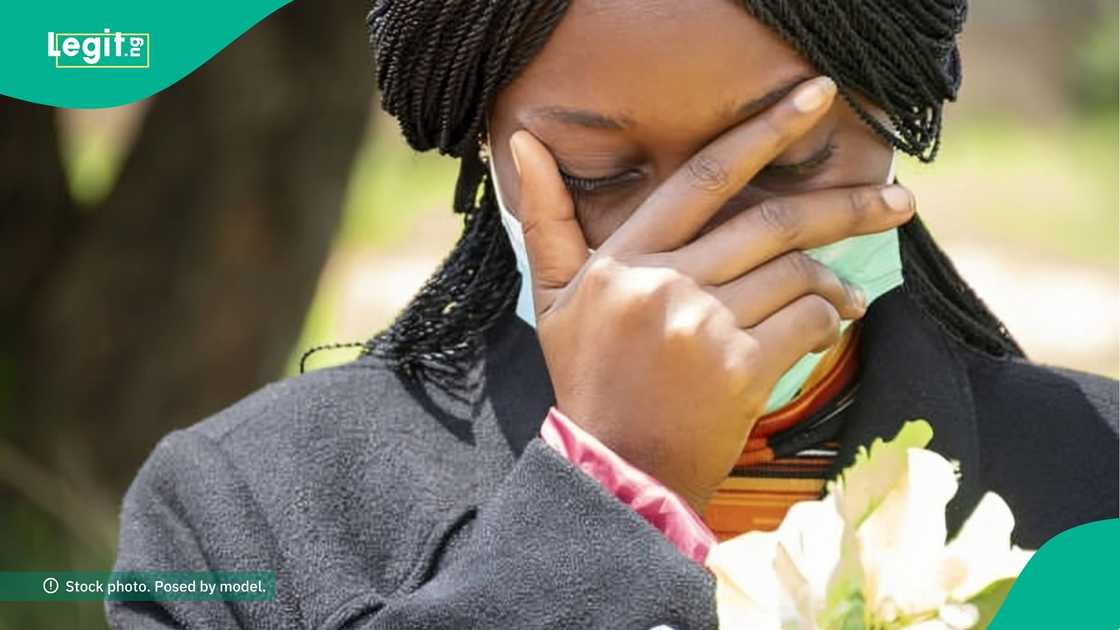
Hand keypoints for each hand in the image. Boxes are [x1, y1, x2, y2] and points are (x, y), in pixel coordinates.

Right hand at [509, 76, 914, 512]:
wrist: (615, 470)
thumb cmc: (591, 380)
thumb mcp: (553, 299)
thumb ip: (548, 220)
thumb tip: (522, 140)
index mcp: (626, 257)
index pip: (705, 175)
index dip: (766, 129)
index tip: (818, 98)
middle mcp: (665, 281)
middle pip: (773, 221)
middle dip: (846, 207)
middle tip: (899, 201)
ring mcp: (703, 325)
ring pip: (796, 275)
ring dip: (834, 284)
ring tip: (846, 299)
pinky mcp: (739, 369)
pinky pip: (807, 322)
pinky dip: (827, 322)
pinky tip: (826, 330)